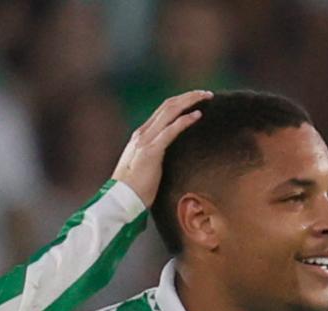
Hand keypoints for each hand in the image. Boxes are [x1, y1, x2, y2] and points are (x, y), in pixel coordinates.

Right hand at [111, 90, 212, 205]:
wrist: (121, 199)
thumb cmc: (134, 189)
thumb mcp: (145, 166)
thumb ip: (155, 156)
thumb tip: (168, 157)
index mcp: (140, 136)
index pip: (162, 111)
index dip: (180, 101)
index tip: (196, 99)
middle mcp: (142, 133)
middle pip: (168, 105)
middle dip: (188, 96)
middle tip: (206, 94)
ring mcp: (145, 140)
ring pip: (170, 111)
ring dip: (190, 101)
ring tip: (206, 97)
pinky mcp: (151, 151)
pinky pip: (171, 130)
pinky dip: (185, 120)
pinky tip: (198, 115)